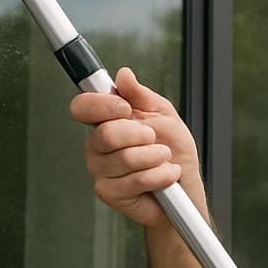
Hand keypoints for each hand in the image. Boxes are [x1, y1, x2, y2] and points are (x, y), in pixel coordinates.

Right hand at [69, 66, 205, 228]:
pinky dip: (160, 176)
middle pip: (106, 133)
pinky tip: (166, 176)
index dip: (101, 105)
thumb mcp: (163, 114)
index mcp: (105, 121)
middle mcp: (97, 146)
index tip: (125, 108)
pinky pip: (135, 180)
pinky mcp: (108, 193)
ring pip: (125, 158)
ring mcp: (100, 170)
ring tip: (164, 159)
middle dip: (141, 134)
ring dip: (156, 157)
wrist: (185, 186)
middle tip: (154, 138)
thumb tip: (124, 75)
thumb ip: (141, 95)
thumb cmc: (174, 150)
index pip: (81, 107)